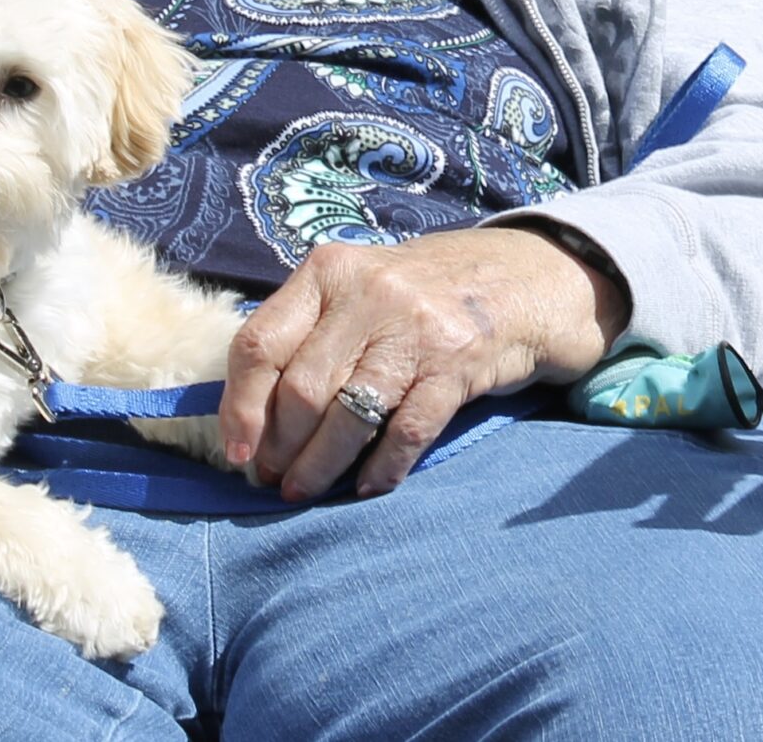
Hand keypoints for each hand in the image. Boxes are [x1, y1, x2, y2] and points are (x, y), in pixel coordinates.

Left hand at [217, 225, 627, 501]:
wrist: (527, 277)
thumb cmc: (424, 293)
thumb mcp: (360, 287)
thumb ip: (309, 331)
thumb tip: (250, 411)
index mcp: (328, 271)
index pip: (259, 343)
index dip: (239, 406)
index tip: (236, 452)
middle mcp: (367, 293)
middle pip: (300, 390)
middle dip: (279, 448)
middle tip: (272, 480)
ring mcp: (415, 328)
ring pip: (348, 415)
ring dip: (320, 467)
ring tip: (304, 491)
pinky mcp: (457, 364)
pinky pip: (406, 431)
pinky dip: (382, 468)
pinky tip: (367, 488)